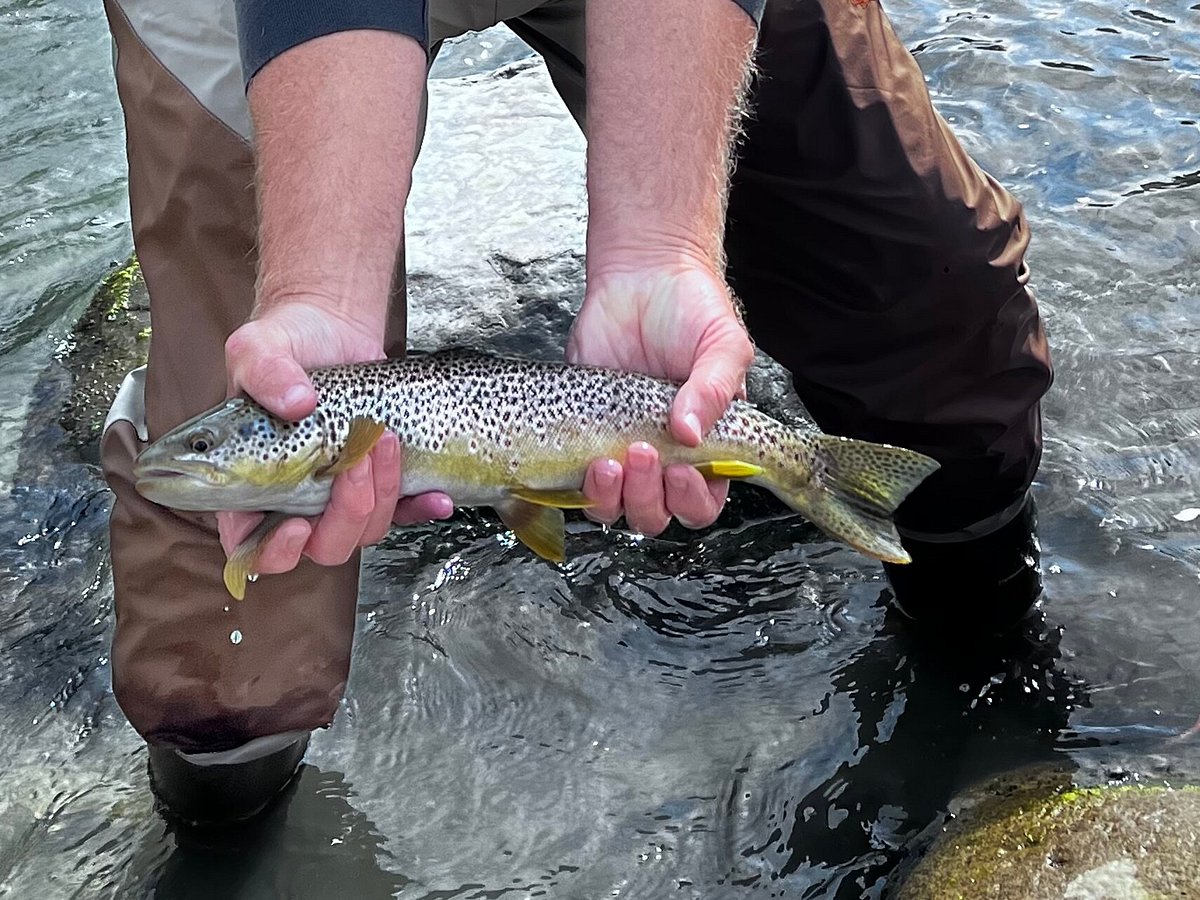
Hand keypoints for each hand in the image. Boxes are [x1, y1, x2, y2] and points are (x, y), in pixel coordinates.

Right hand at [217, 298, 452, 574]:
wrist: (333, 325)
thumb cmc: (285, 342)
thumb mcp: (257, 347)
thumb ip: (264, 372)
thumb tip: (297, 403)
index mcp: (250, 483)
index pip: (250, 545)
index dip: (274, 552)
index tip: (297, 523)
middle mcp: (295, 498)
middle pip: (321, 546)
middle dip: (345, 514)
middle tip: (354, 462)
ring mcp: (338, 493)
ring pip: (365, 530)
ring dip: (381, 494)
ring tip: (383, 440)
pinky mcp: (377, 480)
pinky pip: (403, 513)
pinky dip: (420, 508)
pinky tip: (436, 496)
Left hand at [566, 258, 753, 535]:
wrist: (643, 276)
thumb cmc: (693, 311)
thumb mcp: (723, 345)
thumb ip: (716, 389)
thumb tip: (690, 434)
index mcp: (706, 449)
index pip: (702, 503)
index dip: (692, 500)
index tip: (682, 468)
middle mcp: (663, 459)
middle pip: (656, 514)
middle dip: (647, 497)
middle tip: (640, 453)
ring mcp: (620, 450)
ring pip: (615, 508)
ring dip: (612, 498)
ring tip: (608, 462)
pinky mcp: (582, 437)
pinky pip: (577, 483)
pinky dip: (581, 484)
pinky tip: (588, 458)